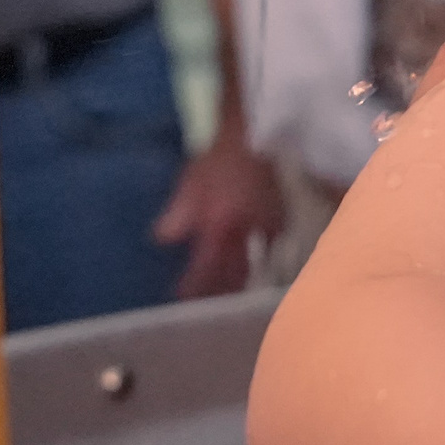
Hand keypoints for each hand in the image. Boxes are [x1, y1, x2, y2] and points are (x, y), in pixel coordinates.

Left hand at [152, 131, 285, 297]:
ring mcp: (268, 228)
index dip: (196, 287)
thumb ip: (177, 215)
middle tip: (208, 308)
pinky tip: (255, 265)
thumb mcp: (189, 184)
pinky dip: (262, 260)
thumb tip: (162, 240)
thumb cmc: (216, 158)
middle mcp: (246, 233)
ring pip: (255, 265)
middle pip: (234, 274)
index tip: (183, 302)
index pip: (207, 267)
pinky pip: (271, 248)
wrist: (252, 135)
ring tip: (228, 295)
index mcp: (221, 225)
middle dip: (221, 294)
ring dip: (240, 282)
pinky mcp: (281, 220)